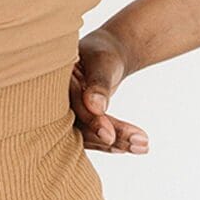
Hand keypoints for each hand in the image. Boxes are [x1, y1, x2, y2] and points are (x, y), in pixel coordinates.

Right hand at [69, 28, 149, 153]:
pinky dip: (113, 142)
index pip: (71, 105)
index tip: (110, 136)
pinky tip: (133, 146)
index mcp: (55, 80)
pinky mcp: (78, 119)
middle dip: (109, 138)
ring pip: (87, 134)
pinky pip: (92, 135)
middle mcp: (57, 98)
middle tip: (141, 143)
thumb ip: (98, 84)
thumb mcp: (103, 63)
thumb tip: (96, 107)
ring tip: (143, 145)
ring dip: (116, 143)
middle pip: (79, 124)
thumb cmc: (104, 53)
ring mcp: (67, 110)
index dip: (90, 121)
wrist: (108, 54)